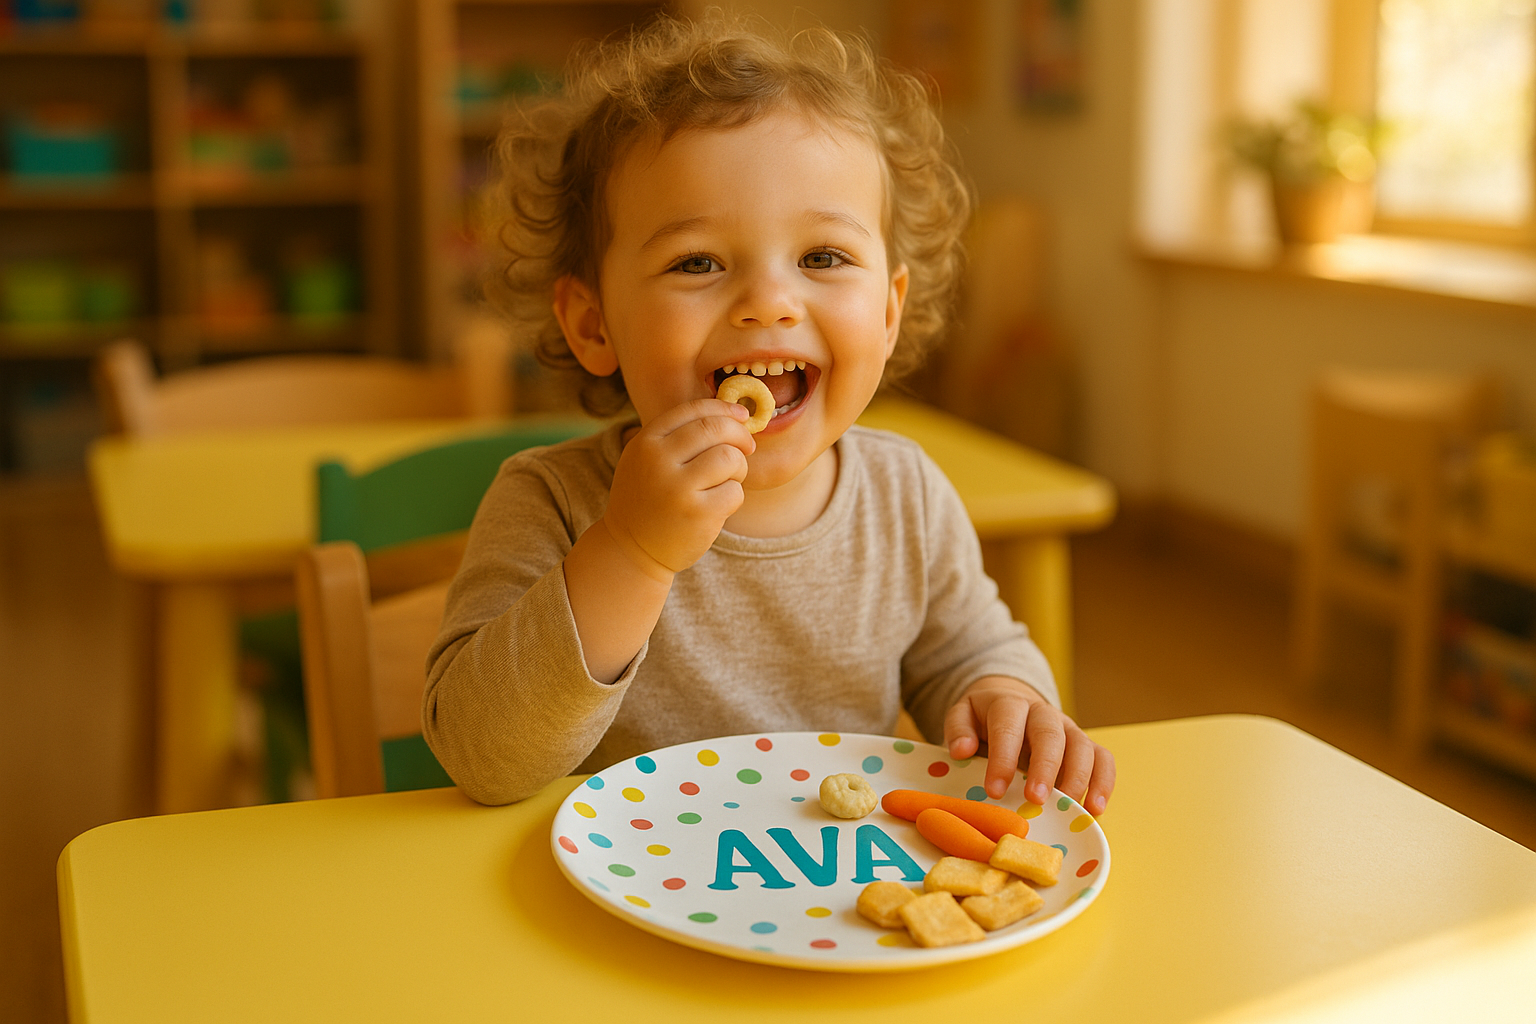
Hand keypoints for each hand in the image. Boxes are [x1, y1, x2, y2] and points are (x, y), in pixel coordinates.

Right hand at [601, 398, 755, 580]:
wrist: (630, 550)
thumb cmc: (649, 500)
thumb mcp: (648, 460)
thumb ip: (679, 437)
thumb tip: (735, 415)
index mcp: (646, 442)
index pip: (693, 411)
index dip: (724, 409)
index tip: (741, 415)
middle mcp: (658, 460)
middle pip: (715, 429)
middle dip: (740, 435)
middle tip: (747, 448)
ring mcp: (677, 487)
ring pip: (730, 458)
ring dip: (738, 468)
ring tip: (727, 481)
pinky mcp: (697, 513)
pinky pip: (735, 491)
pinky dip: (734, 497)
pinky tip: (719, 506)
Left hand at [943, 676, 1114, 815]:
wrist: (1010, 704)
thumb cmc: (984, 720)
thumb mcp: (963, 715)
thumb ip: (958, 729)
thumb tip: (962, 750)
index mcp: (1010, 704)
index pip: (1008, 727)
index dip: (1003, 758)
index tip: (994, 791)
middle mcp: (1043, 713)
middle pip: (1050, 735)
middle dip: (1044, 769)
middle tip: (1035, 800)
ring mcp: (1068, 728)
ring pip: (1082, 746)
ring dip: (1078, 778)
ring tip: (1069, 809)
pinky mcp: (1085, 745)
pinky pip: (1103, 758)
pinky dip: (1103, 783)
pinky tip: (1095, 809)